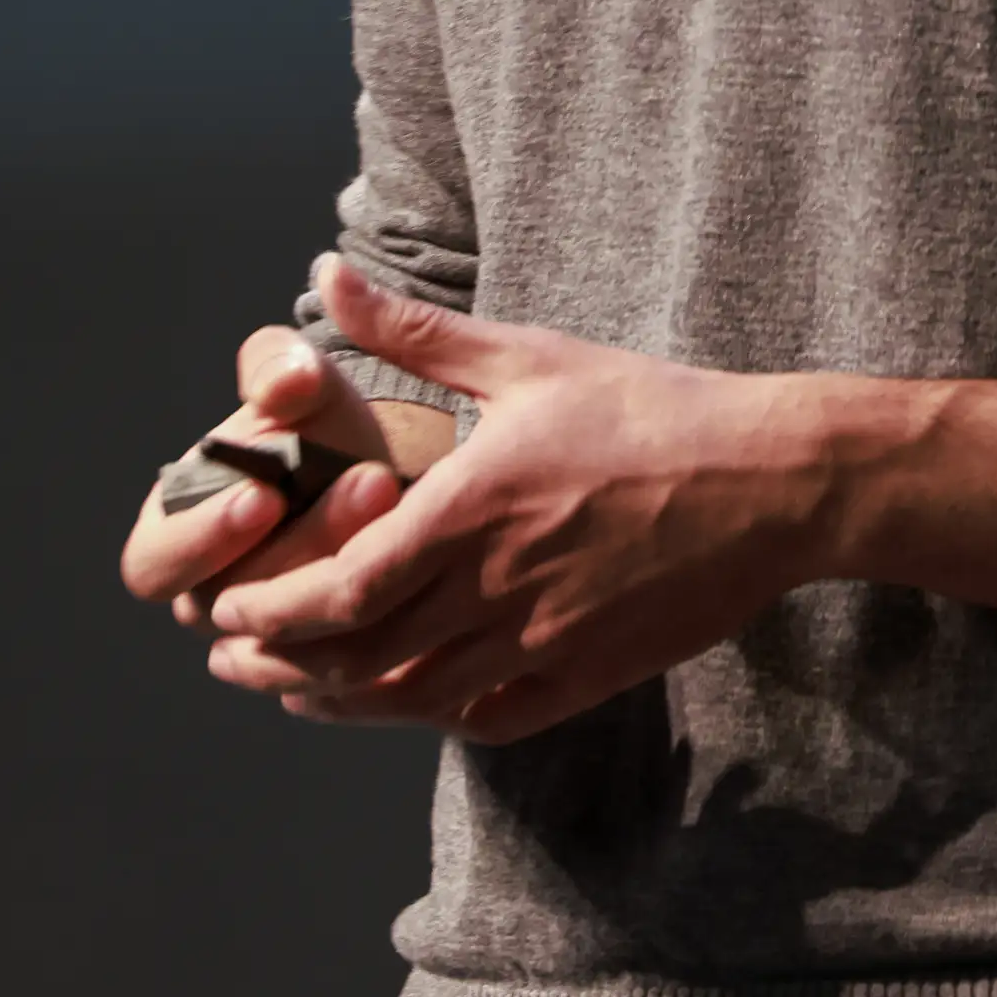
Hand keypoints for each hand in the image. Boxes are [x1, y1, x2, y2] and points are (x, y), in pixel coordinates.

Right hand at [117, 319, 412, 625]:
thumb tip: (284, 382)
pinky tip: (426, 542)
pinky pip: (356, 648)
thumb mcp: (296, 382)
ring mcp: (272, 634)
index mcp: (173, 533)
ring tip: (397, 487)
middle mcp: (212, 596)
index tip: (264, 494)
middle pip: (236, 607)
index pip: (157, 563)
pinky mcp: (335, 652)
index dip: (205, 536)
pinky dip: (391, 600)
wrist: (380, 459)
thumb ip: (278, 368)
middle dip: (306, 546)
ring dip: (355, 560)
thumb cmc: (317, 422)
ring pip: (302, 633)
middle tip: (366, 484)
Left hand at [198, 256, 840, 743]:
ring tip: (297, 693)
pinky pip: (490, 718)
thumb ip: (417, 332)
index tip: (228, 613)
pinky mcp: (588, 675)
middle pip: (364, 658)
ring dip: (345, 703)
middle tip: (235, 663)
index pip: (345, 589)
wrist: (768, 482)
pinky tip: (406, 703)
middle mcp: (498, 589)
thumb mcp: (527, 357)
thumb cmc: (649, 408)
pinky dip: (433, 717)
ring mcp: (544, 643)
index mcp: (473, 510)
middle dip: (284, 667)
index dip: (275, 613)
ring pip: (417, 700)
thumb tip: (326, 279)